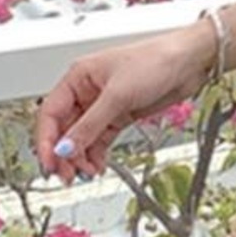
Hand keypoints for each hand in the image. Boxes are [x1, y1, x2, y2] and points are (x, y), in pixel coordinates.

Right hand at [33, 22, 215, 184]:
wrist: (188, 62)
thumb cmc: (155, 61)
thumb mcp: (118, 95)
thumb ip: (91, 124)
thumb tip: (66, 147)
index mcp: (78, 78)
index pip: (50, 113)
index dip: (47, 141)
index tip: (50, 162)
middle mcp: (87, 91)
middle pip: (65, 128)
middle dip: (64, 153)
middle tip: (67, 175)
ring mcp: (105, 105)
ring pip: (83, 136)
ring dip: (81, 156)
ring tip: (85, 173)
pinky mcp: (122, 115)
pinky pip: (101, 138)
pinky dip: (97, 153)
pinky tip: (98, 165)